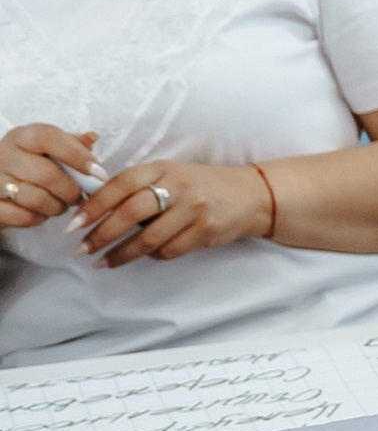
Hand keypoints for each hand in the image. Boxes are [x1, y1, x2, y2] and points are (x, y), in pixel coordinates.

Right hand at [0, 125, 101, 228]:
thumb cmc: (30, 164)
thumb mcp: (48, 148)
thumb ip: (71, 143)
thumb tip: (93, 137)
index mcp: (22, 136)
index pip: (48, 138)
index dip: (77, 155)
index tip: (98, 172)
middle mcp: (4, 155)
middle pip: (46, 174)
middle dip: (71, 190)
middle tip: (79, 195)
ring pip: (36, 199)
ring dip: (58, 206)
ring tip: (62, 204)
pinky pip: (23, 216)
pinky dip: (39, 218)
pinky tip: (42, 212)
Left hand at [73, 161, 273, 265]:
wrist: (250, 194)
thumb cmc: (201, 185)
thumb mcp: (171, 174)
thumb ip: (138, 186)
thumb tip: (93, 207)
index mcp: (163, 168)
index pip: (121, 184)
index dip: (94, 205)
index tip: (74, 224)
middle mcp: (179, 186)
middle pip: (131, 212)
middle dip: (102, 235)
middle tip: (83, 250)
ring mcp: (194, 209)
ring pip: (148, 238)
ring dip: (121, 254)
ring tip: (103, 262)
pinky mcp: (206, 230)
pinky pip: (169, 250)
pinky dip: (152, 256)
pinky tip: (145, 255)